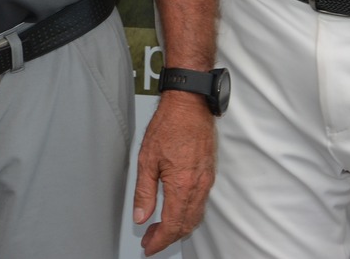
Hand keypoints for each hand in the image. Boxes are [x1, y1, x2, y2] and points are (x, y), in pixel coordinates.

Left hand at [133, 92, 215, 253]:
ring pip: (195, 216)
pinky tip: (176, 212)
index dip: (159, 241)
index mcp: (182, 185)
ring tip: (159, 229)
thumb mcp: (147, 159)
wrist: (189, 104)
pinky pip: (201, 204)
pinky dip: (188, 215)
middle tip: (151, 240)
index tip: (149, 247)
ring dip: (178, 228)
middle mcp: (198, 186)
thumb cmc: (169, 125)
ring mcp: (206, 181)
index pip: (172, 225)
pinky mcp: (209, 174)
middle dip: (168, 238)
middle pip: (186, 225)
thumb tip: (141, 216)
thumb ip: (144, 192)